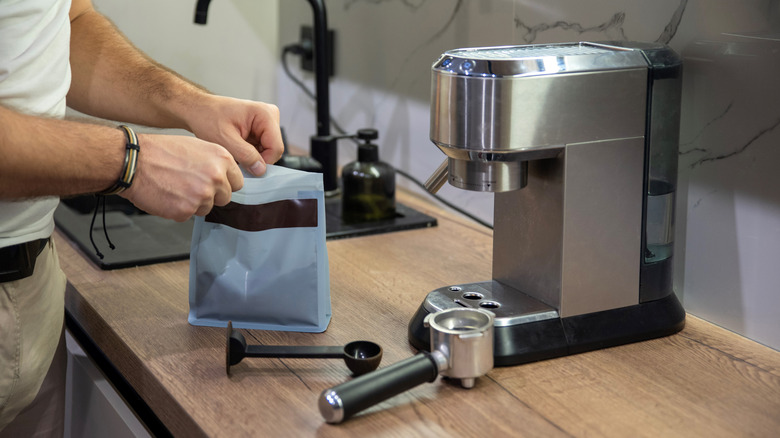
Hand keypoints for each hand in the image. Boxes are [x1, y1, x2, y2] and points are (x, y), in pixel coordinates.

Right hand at [120, 133, 242, 221]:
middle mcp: (216, 178)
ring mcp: (202, 195)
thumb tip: (226, 175)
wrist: (134, 162)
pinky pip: (189, 215)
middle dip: (211, 195)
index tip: (214, 183)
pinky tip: (168, 195)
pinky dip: (179, 209)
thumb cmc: (161, 151)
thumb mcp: (197, 146)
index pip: (237, 182)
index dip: (224, 184)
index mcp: (222, 159)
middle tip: (190, 184)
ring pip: (207, 208)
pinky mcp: (186, 210)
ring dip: (194, 202)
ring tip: (177, 187)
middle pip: (225, 198)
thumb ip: (215, 162)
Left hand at [185, 95, 284, 175]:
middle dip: (256, 159)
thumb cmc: (208, 118)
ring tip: (234, 151)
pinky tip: (236, 148)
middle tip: (236, 158)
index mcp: (265, 114)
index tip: (245, 167)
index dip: (263, 162)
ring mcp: (266, 122)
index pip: (276, 148)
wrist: (198, 110)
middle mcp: (270, 116)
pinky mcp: (261, 128)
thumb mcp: (225, 140)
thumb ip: (245, 155)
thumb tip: (261, 170)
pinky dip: (250, 153)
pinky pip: (262, 148)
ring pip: (268, 151)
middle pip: (273, 150)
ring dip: (252, 157)